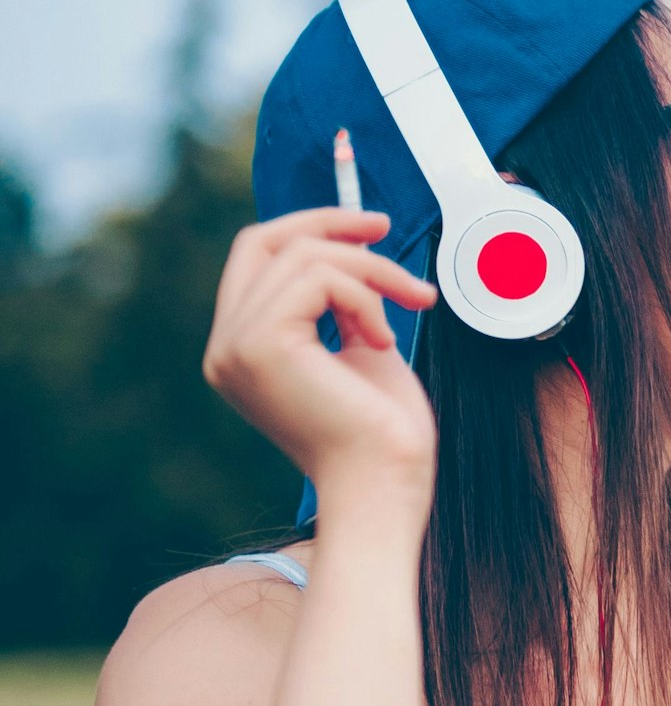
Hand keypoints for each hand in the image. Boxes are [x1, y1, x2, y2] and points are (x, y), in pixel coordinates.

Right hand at [202, 208, 439, 511]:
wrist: (387, 482)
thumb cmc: (385, 430)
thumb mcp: (361, 349)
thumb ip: (342, 305)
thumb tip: (354, 248)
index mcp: (243, 348)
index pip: (257, 258)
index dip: (311, 227)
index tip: (371, 227)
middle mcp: (225, 345)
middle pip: (265, 241)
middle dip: (330, 223)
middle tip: (386, 227)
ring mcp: (235, 344)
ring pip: (304, 256)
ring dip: (372, 271)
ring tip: (410, 307)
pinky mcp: (260, 344)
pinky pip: (320, 278)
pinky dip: (366, 298)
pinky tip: (384, 342)